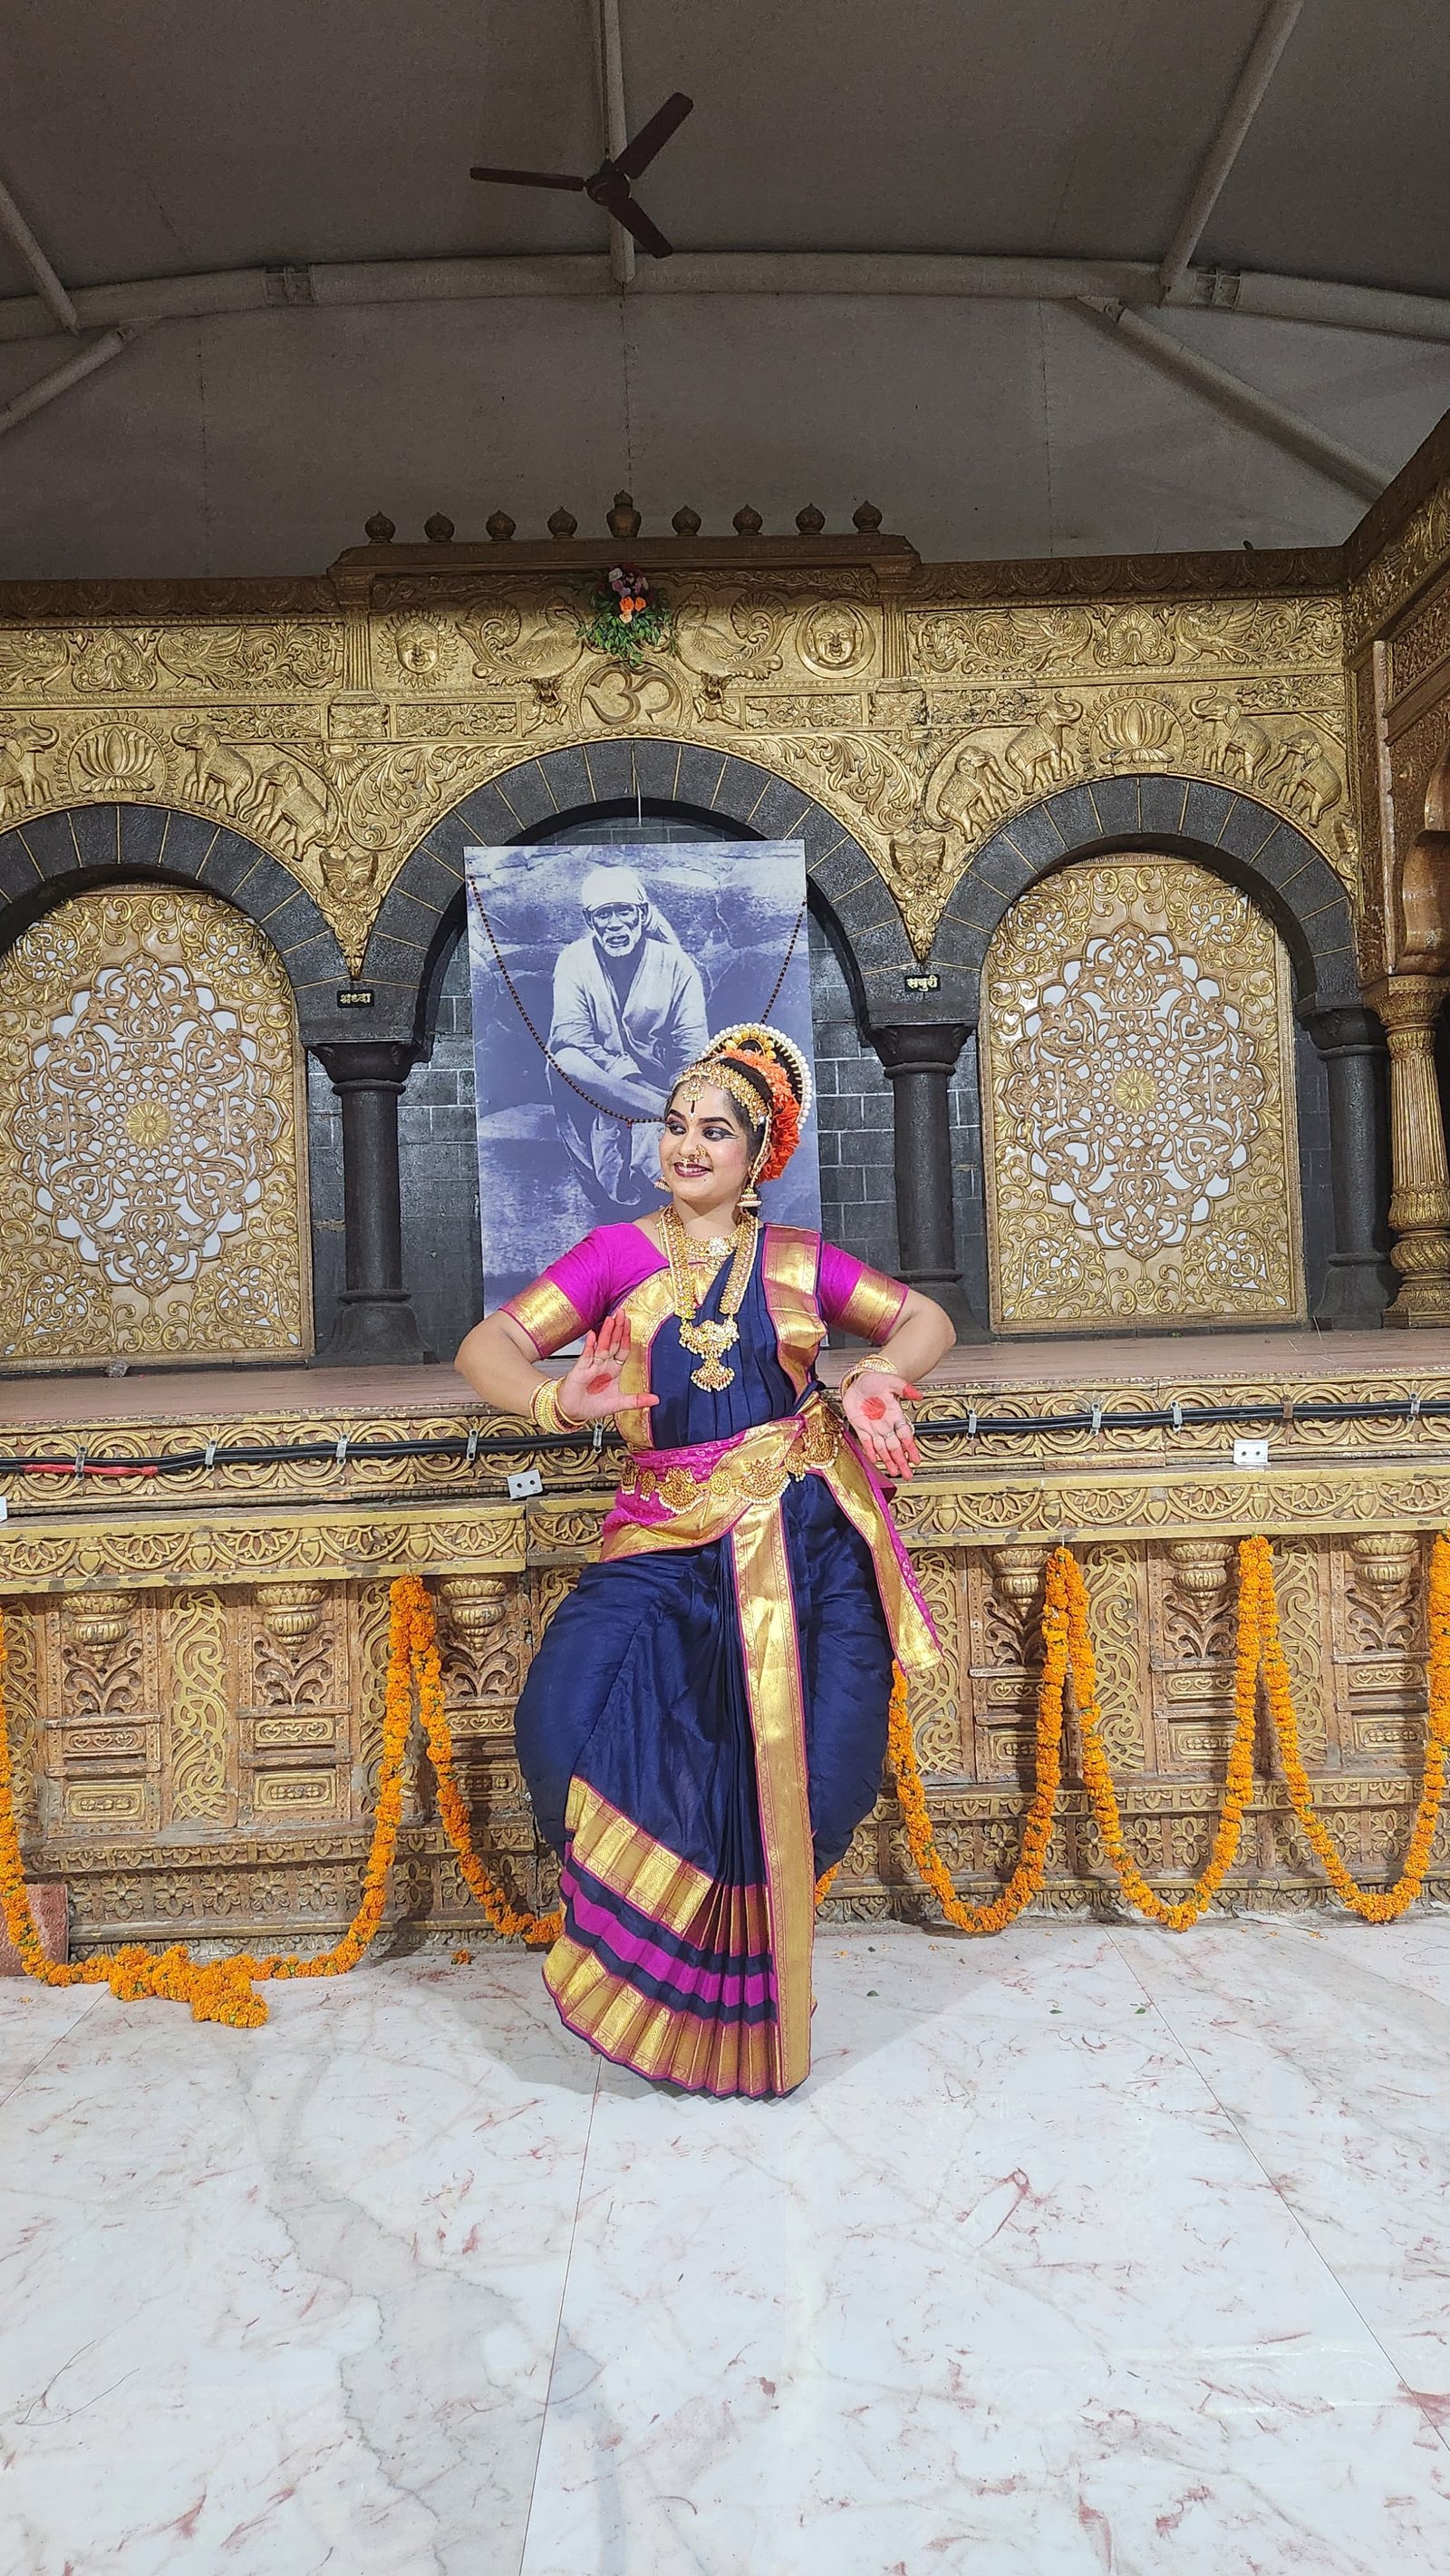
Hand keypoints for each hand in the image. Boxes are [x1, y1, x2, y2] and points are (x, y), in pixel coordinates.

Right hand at [556, 1309, 658, 1424]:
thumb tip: (656, 1400)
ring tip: (611, 1319)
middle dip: (618, 1328)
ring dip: (606, 1333)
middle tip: (622, 1313)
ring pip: (601, 1346)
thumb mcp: (619, 1404)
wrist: (572, 1411)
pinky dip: (589, 1345)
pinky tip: (593, 1334)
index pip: (623, 1350)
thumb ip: (637, 1400)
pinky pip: (586, 1356)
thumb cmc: (592, 1405)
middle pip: (613, 1343)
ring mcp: (591, 1366)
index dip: (627, 1337)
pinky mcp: (580, 1370)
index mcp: (613, 1370)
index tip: (630, 1324)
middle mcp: (603, 1364)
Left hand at [840, 1370, 920, 1480]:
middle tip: (908, 1474)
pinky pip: (866, 1443)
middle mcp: (885, 1424)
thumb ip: (905, 1389)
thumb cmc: (876, 1380)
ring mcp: (873, 1427)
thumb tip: (919, 1395)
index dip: (910, 1448)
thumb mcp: (892, 1382)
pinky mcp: (860, 1427)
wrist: (859, 1379)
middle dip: (902, 1461)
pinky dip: (871, 1452)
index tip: (917, 1460)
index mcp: (895, 1414)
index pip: (905, 1435)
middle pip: (895, 1447)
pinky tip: (876, 1461)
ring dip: (888, 1461)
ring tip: (895, 1472)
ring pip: (883, 1448)